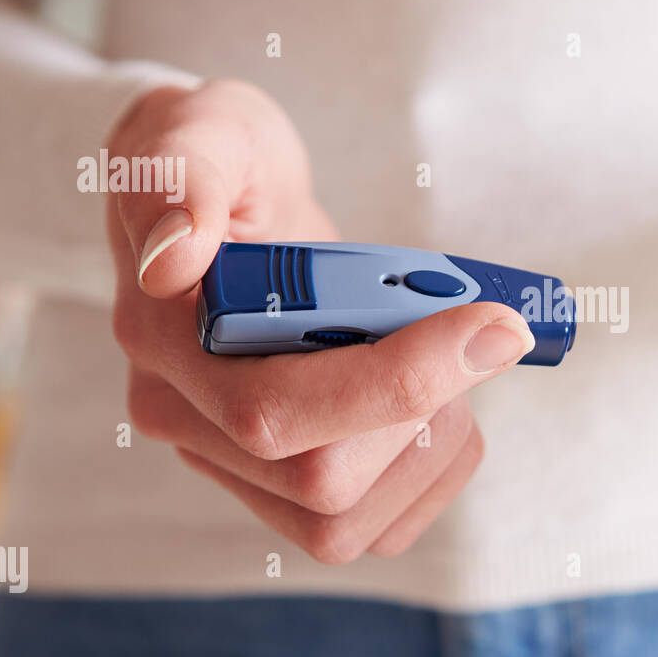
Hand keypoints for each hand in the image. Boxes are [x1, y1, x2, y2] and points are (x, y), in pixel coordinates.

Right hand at [105, 80, 533, 561]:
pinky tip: (444, 396)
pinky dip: (439, 467)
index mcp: (164, 346)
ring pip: (351, 519)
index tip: (493, 320)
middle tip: (474, 322)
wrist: (238, 201)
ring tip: (444, 348)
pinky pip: (380, 526)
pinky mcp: (292, 490)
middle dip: (426, 403)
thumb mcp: (199, 131)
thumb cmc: (221, 160)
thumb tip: (171, 261)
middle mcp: (191, 424)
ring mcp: (239, 467)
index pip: (273, 411)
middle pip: (322, 481)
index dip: (398, 378)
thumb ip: (182, 179)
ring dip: (435, 438)